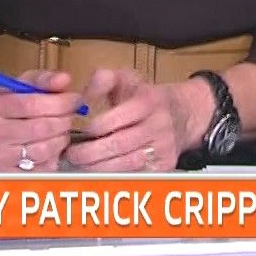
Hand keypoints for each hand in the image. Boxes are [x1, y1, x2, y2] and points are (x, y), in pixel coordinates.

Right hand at [0, 70, 83, 172]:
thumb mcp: (19, 84)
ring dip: (61, 138)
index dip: (61, 102)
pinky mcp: (6, 173)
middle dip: (64, 120)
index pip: (33, 104)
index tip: (75, 99)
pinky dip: (53, 157)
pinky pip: (41, 169)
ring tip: (60, 130)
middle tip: (69, 115)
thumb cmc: (1, 104)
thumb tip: (64, 80)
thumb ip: (44, 79)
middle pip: (42, 129)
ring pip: (44, 150)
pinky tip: (51, 146)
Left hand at [62, 69, 191, 171]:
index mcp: (149, 101)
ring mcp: (164, 147)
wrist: (182, 113)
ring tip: (81, 164)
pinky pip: (136, 175)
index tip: (79, 132)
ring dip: (99, 168)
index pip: (116, 119)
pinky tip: (100, 171)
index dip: (94, 128)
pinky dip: (115, 176)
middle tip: (72, 155)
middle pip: (119, 145)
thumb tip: (83, 95)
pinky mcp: (166, 165)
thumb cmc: (145, 97)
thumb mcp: (127, 79)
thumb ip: (103, 79)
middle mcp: (159, 125)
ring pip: (127, 164)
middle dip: (90, 153)